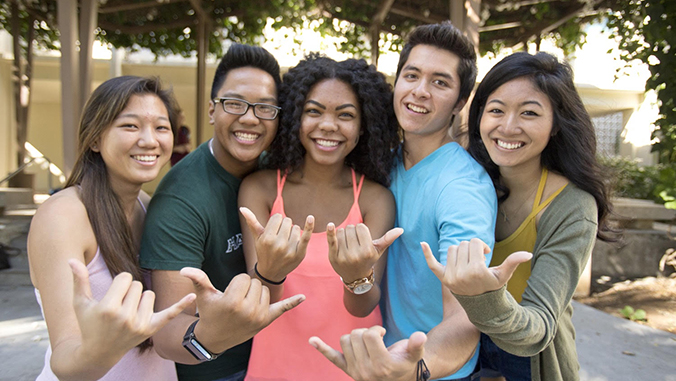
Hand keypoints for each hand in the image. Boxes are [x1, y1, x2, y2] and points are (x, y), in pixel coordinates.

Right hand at [69, 259, 195, 359]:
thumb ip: (79, 280)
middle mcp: (125, 317)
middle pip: (138, 285)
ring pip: (149, 295)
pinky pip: (169, 313)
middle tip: (118, 307)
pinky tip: (192, 296)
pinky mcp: (151, 330)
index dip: (119, 283)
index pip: (125, 278)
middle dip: (129, 292)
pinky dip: (180, 305)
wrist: (99, 353)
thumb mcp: (80, 303)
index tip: (112, 295)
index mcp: (108, 308)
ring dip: (140, 300)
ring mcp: (139, 325)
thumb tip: (71, 260)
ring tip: (127, 314)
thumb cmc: (89, 324)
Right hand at [180, 267, 304, 352]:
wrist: (215, 338)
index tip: (229, 293)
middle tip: (237, 299)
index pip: (244, 277)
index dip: (236, 282)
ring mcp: (259, 317)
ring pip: (265, 291)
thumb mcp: (204, 296)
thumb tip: (184, 269)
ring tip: (245, 303)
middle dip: (247, 287)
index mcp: (233, 301)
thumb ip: (198, 279)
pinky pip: (282, 309)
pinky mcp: (267, 321)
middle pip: (256, 283)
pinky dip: (292, 303)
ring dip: (257, 293)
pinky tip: (302, 298)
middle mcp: (248, 310)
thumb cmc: (209, 312)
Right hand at [240, 207, 313, 282]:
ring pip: (296, 228)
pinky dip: (309, 227)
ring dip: (292, 232)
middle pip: (287, 221)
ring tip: (286, 242)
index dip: (276, 222)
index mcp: (267, 239)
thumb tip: (242, 208)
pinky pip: (306, 237)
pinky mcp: (300, 254)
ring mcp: (290, 250)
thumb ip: (251, 222)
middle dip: (284, 226)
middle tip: (280, 238)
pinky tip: (310, 218)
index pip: (278, 217)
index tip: (273, 231)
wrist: (271, 273)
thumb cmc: (263, 251)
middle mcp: (278, 244)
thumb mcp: (257, 238)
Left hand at [309, 326, 425, 380]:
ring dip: (355, 337)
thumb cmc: (407, 362)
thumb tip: (420, 337)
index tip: (382, 334)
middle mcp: (365, 370)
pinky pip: (332, 357)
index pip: (369, 335)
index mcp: (381, 366)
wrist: (399, 378)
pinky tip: (312, 340)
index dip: (376, 330)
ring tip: (366, 343)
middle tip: (375, 339)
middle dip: (366, 331)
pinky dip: (322, 348)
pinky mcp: (347, 370)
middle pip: (356, 335)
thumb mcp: (416, 355)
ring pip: (345, 340)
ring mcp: (354, 371)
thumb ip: (417, 345)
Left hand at [327, 223, 402, 281]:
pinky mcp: (333, 257)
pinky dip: (330, 232)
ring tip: (347, 245)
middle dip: (352, 232)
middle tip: (354, 243)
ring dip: (343, 234)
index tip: (362, 239)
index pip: (361, 227)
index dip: (361, 230)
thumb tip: (401, 229)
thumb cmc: (368, 259)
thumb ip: (388, 239)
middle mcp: (356, 255)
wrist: (355, 277)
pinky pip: (331, 241)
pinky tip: (330, 225)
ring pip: (340, 232)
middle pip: (350, 228)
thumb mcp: (379, 250)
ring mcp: (343, 256)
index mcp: (368, 251)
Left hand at [422, 238, 531, 295]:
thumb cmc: (493, 286)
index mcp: (477, 270)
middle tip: (477, 260)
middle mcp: (462, 273)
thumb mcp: (503, 275)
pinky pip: (432, 264)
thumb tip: (528, 254)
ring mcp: (450, 276)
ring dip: (460, 252)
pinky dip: (427, 254)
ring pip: (452, 249)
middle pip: (463, 244)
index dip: (482, 246)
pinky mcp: (443, 278)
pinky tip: (422, 243)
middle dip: (471, 249)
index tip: (486, 255)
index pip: (475, 243)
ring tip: (467, 262)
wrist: (481, 304)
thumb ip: (513, 262)